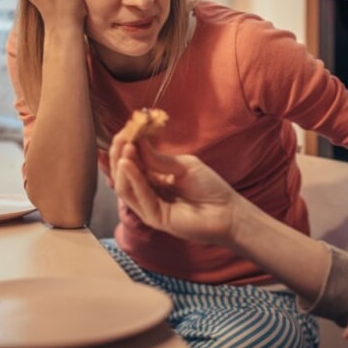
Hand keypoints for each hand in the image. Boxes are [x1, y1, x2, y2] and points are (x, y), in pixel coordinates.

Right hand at [108, 132, 242, 246]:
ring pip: (125, 187)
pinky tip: (128, 162)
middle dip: (119, 154)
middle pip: (123, 175)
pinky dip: (133, 178)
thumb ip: (158, 158)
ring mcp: (149, 207)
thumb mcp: (183, 166)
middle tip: (120, 136)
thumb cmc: (210, 188)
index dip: (125, 147)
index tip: (124, 129)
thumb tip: (136, 141)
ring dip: (122, 165)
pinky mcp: (154, 217)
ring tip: (124, 146)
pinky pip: (139, 196)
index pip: (132, 162)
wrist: (228, 212)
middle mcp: (148, 193)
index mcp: (154, 179)